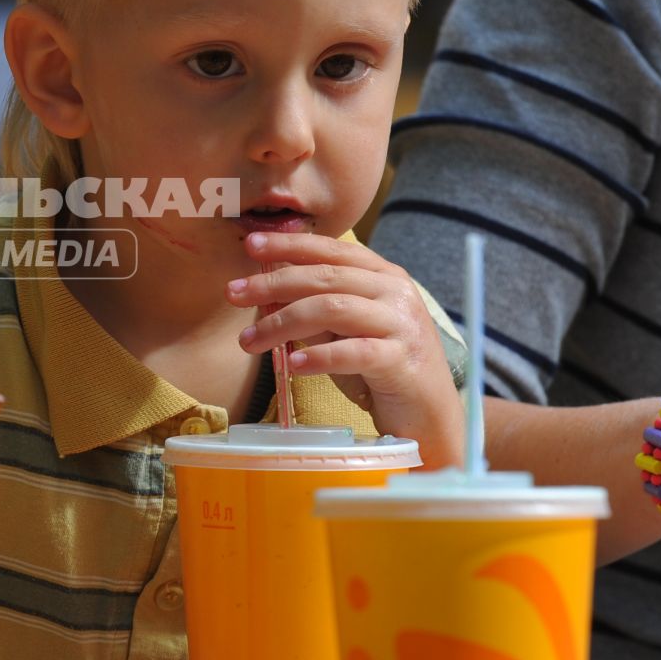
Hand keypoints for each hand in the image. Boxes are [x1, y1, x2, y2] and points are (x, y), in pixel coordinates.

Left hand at [229, 231, 464, 469]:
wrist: (427, 414)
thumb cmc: (379, 369)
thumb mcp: (342, 331)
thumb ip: (313, 309)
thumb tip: (262, 293)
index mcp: (382, 276)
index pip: (331, 250)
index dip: (290, 245)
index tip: (251, 245)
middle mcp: (395, 292)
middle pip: (325, 277)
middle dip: (272, 283)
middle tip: (233, 293)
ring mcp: (401, 324)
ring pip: (333, 309)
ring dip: (283, 323)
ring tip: (250, 340)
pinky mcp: (402, 360)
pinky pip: (354, 352)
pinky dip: (320, 356)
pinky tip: (294, 364)